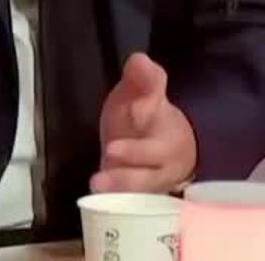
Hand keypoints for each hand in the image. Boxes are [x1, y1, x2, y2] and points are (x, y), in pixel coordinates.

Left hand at [92, 53, 197, 193]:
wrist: (166, 151)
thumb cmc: (146, 118)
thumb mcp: (142, 92)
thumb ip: (141, 77)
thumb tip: (139, 60)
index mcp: (163, 120)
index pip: (158, 111)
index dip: (148, 109)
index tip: (136, 108)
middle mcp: (164, 153)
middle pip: (155, 156)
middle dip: (134, 153)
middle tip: (110, 150)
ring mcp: (155, 178)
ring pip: (144, 184)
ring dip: (122, 183)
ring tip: (97, 181)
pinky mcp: (142, 198)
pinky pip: (135, 204)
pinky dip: (119, 202)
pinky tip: (99, 199)